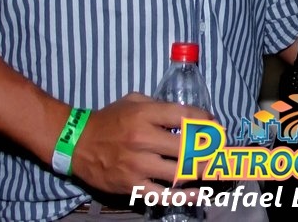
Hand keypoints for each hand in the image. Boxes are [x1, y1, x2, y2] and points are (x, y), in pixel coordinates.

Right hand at [69, 92, 211, 195]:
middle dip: (209, 149)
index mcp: (145, 114)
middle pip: (187, 146)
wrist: (76, 143)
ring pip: (179, 171)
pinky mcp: (131, 185)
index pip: (185, 116)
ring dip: (201, 171)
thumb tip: (189, 115)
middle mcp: (143, 139)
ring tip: (215, 168)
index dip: (206, 122)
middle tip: (221, 150)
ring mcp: (137, 165)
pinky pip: (163, 195)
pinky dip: (184, 196)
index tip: (216, 127)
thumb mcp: (134, 101)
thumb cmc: (108, 119)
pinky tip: (200, 193)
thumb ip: (160, 106)